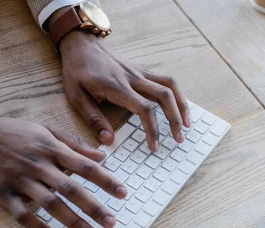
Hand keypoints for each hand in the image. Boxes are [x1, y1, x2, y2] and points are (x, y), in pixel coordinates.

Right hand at [0, 101, 126, 227]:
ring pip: (51, 204)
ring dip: (72, 221)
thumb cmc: (13, 131)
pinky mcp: (4, 193)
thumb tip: (103, 154)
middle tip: (111, 223)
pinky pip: (23, 214)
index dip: (106, 180)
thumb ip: (75, 144)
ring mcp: (21, 180)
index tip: (123, 193)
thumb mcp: (46, 130)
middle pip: (72, 189)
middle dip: (94, 207)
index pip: (86, 167)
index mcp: (52, 149)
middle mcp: (39, 165)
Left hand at [58, 29, 190, 150]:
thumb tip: (108, 141)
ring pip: (170, 86)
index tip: (154, 146)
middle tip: (179, 139)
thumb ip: (94, 119)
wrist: (81, 44)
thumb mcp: (76, 97)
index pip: (145, 109)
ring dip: (182, 105)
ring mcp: (140, 72)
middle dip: (175, 119)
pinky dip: (176, 94)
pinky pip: (166, 80)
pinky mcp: (143, 70)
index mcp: (118, 87)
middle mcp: (134, 78)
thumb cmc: (78, 70)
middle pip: (165, 96)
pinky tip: (179, 107)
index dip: (153, 129)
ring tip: (187, 124)